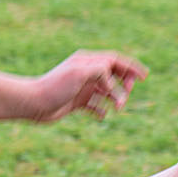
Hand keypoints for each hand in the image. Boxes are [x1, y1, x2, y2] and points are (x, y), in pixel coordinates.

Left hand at [31, 50, 147, 122]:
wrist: (33, 103)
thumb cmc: (54, 87)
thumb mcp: (79, 74)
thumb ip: (99, 70)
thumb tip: (113, 79)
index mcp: (87, 62)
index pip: (115, 61)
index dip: (131, 67)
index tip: (144, 77)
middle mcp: (86, 72)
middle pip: (113, 74)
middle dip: (124, 84)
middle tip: (126, 94)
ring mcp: (82, 88)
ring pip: (107, 91)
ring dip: (115, 98)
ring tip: (118, 108)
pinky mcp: (77, 102)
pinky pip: (96, 105)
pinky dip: (102, 110)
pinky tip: (102, 116)